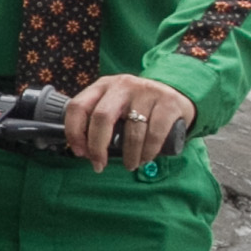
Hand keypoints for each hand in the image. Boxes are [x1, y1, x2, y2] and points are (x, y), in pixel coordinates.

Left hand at [64, 75, 194, 169]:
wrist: (175, 95)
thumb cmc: (137, 108)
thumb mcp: (115, 106)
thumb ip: (98, 121)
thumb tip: (85, 152)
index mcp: (103, 86)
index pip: (78, 106)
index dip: (74, 132)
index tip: (80, 152)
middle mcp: (122, 85)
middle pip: (101, 117)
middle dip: (97, 147)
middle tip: (99, 165)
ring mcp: (146, 91)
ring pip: (132, 131)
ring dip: (129, 156)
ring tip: (130, 164)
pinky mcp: (168, 102)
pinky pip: (154, 135)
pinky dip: (147, 153)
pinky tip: (145, 158)